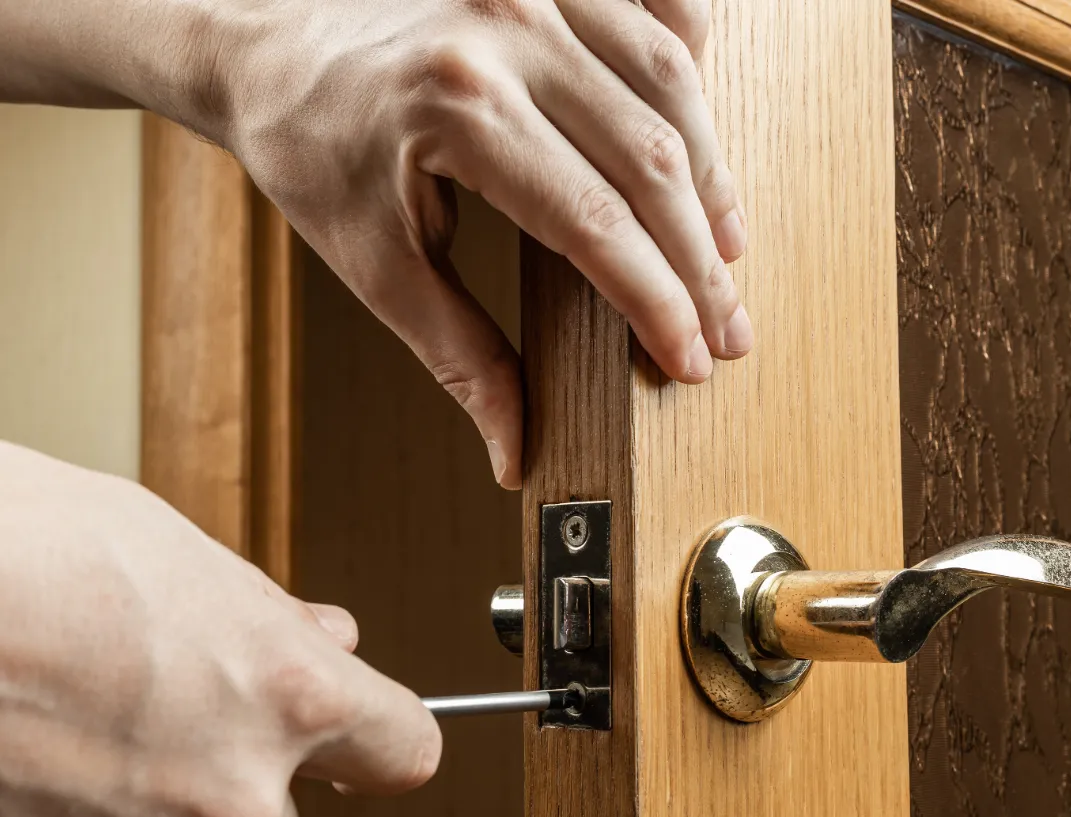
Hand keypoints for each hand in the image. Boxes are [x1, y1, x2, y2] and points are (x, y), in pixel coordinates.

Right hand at [0, 442, 439, 816]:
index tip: (360, 748)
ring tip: (53, 749)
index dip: (376, 744)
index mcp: (289, 696)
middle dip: (223, 780)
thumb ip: (268, 619)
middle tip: (138, 722)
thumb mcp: (177, 556)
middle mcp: (237, 801)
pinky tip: (17, 800)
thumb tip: (325, 638)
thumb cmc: (25, 557)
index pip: (402, 749)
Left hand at [208, 0, 749, 487]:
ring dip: (711, 179)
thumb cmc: (313, 153)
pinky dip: (690, 75)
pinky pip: (653, 12)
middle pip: (651, 158)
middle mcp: (509, 31)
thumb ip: (459, 357)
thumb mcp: (377, 268)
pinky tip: (701, 140)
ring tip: (727, 257)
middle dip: (700, 261)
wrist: (269, 52)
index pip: (598, 223)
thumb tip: (512, 446)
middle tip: (726, 328)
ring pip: (671, 82)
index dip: (658, 301)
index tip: (690, 357)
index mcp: (461, 110)